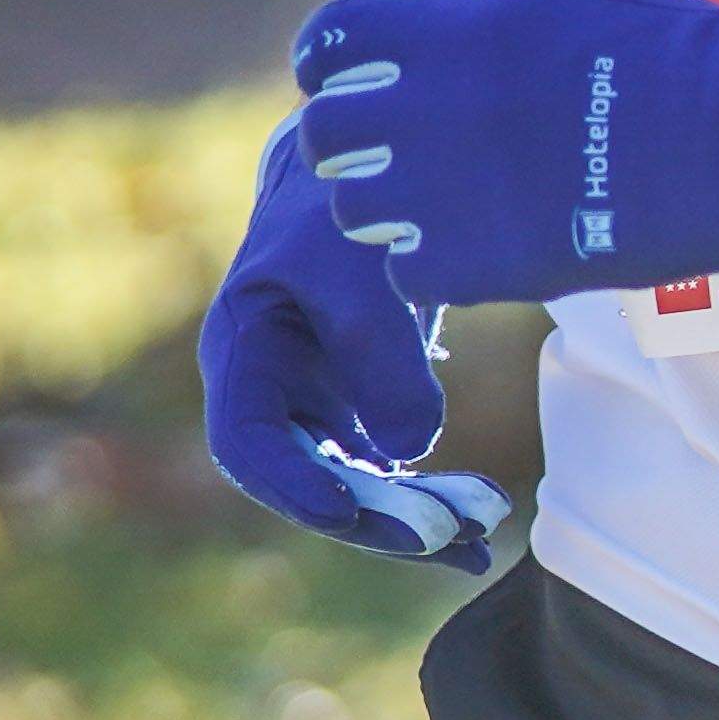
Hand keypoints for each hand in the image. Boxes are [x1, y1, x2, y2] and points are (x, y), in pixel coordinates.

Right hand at [199, 107, 507, 569]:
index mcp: (241, 349)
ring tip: (477, 546)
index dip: (293, 483)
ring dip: (406, 519)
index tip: (347, 510)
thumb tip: (410, 450)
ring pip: (348, 484)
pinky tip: (477, 517)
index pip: (248, 441)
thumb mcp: (356, 264)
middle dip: (371, 519)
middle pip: (305, 479)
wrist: (370, 174)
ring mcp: (311, 403)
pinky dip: (425, 493)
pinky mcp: (355, 404)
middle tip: (446, 541)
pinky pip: (382, 466)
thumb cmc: (347, 206)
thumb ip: (378, 350)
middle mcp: (266, 390)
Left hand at [295, 0, 718, 311]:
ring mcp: (446, 194)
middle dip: (355, 126)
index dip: (338, 54)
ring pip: (355, 204)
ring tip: (449, 184)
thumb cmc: (658, 35)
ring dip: (388, 193)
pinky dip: (433, 254)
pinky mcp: (475, 264)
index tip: (369, 67)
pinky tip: (485, 229)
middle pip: (327, 128)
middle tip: (410, 131)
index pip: (327, 42)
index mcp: (446, 31)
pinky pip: (405, 267)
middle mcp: (428, 110)